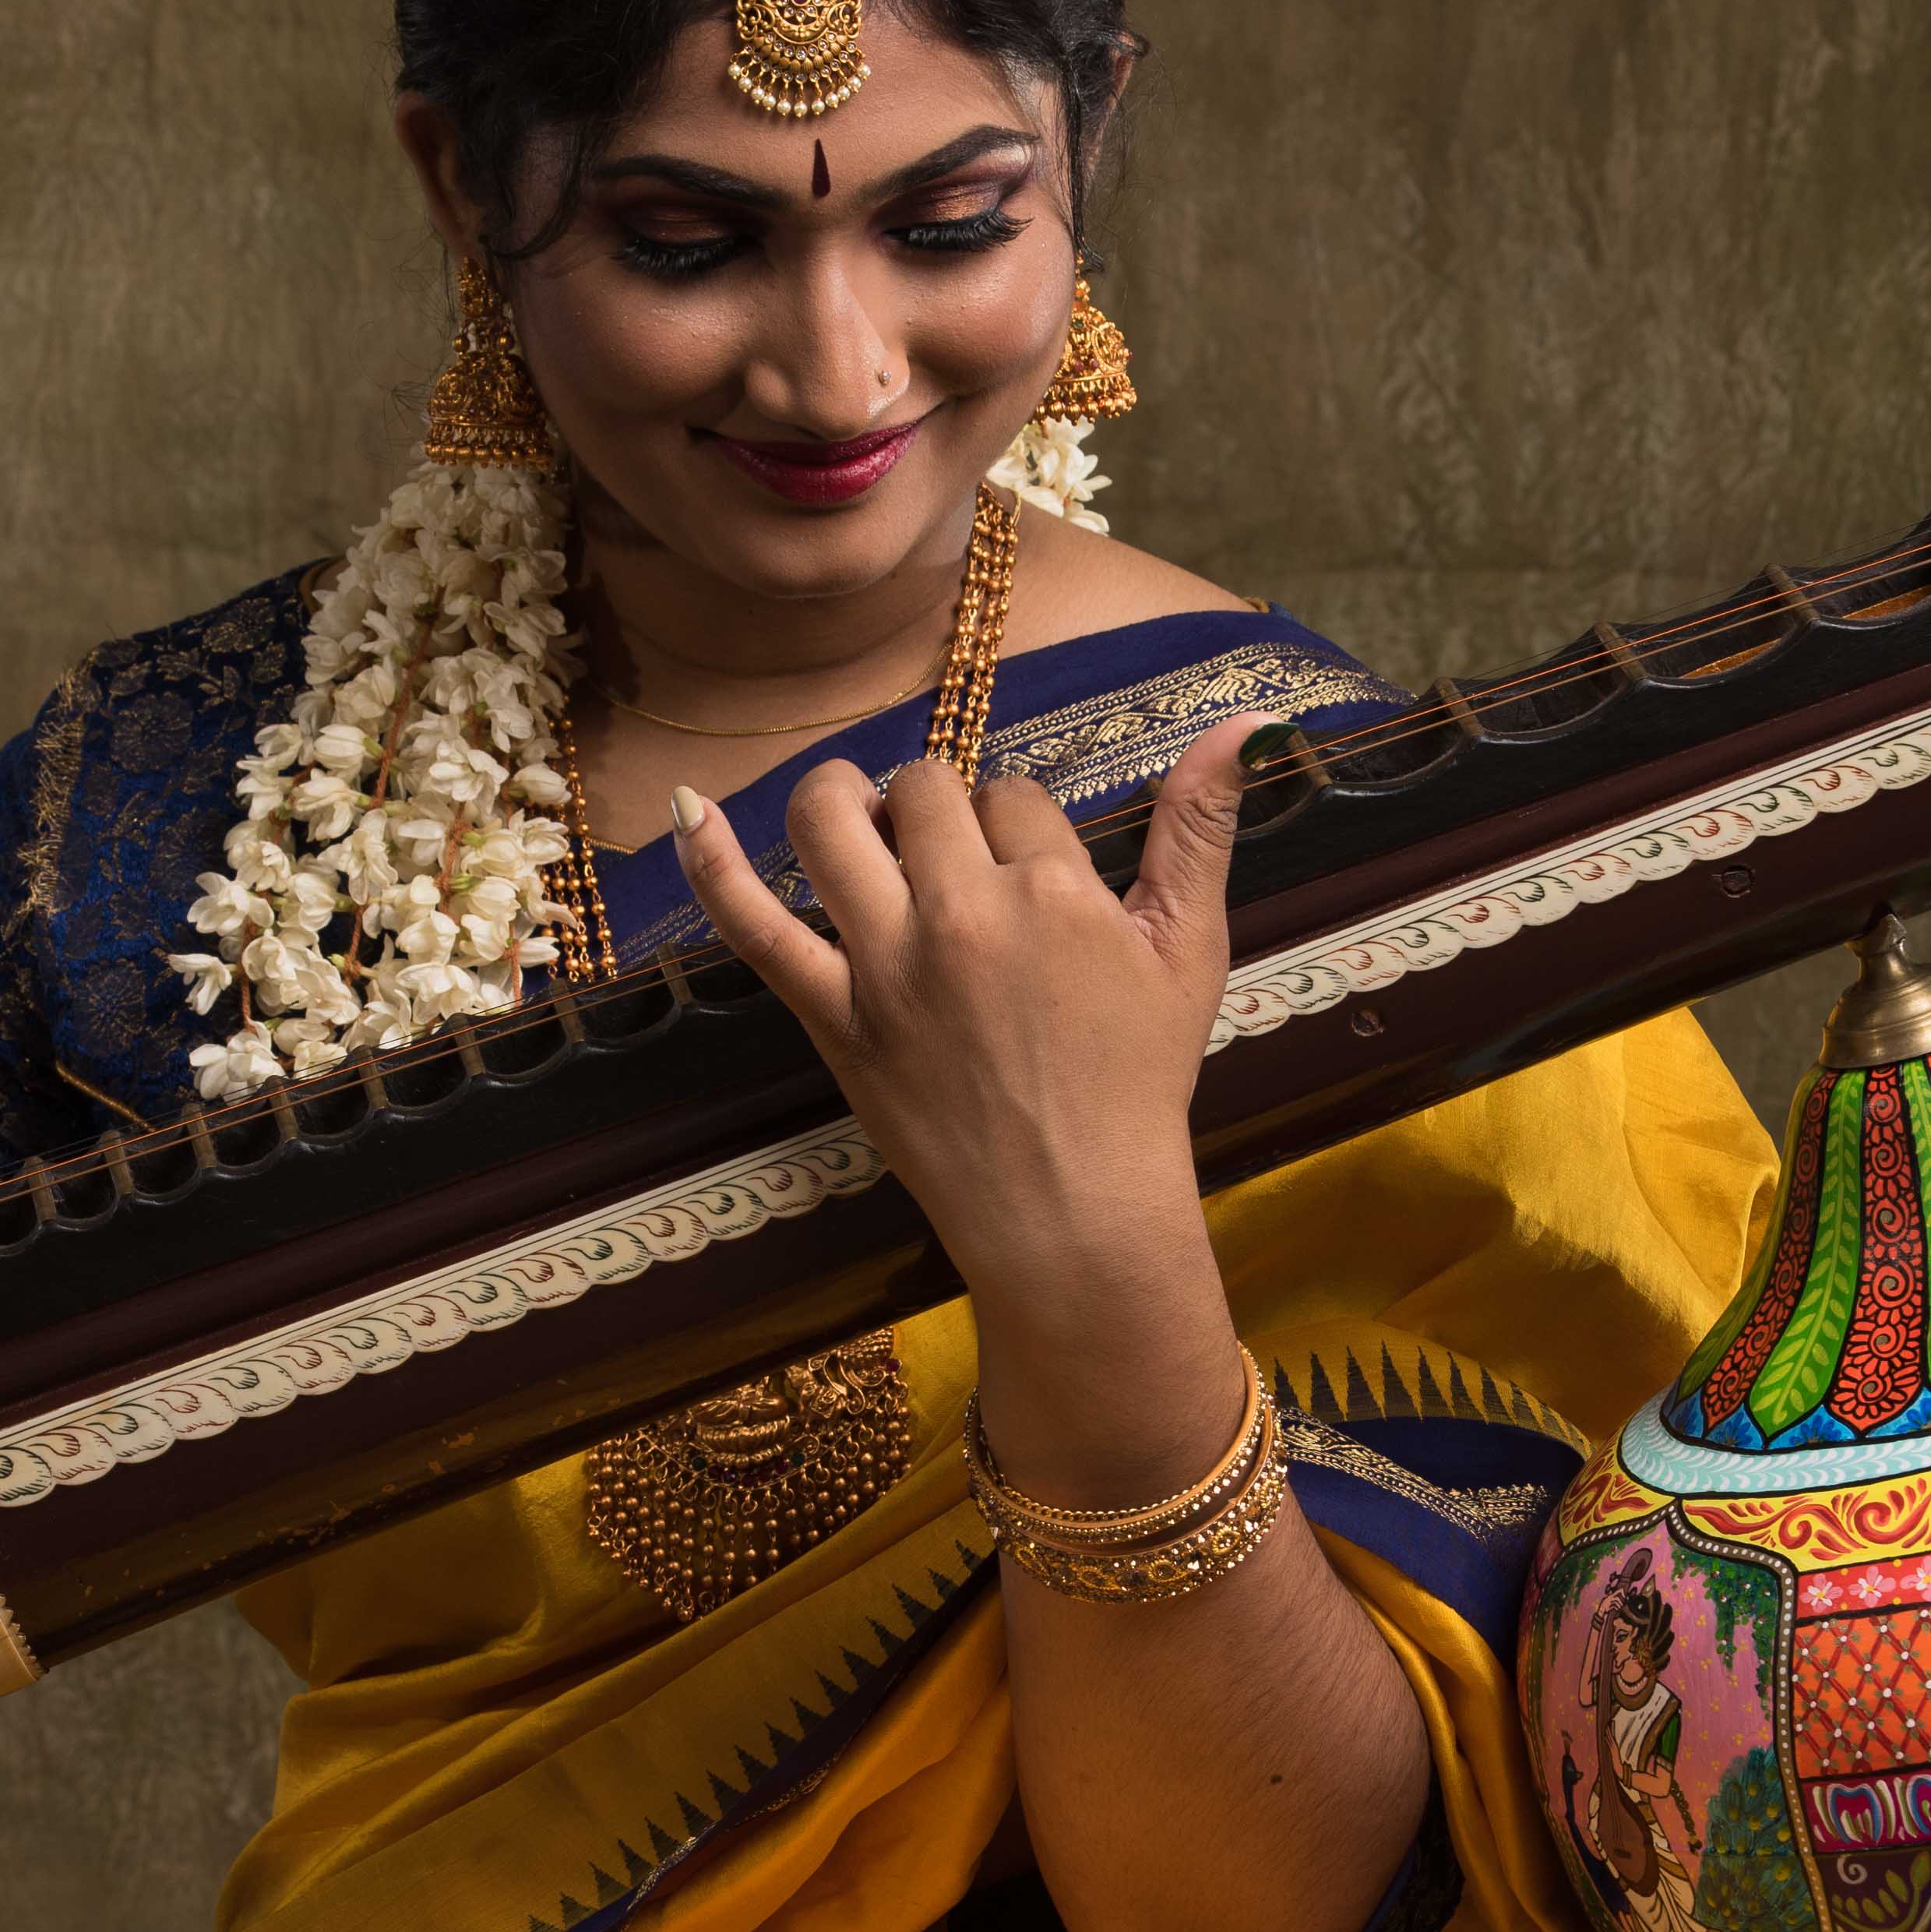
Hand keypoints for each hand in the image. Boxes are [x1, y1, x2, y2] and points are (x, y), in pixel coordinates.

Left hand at [674, 720, 1263, 1503]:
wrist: (1075, 1213)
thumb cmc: (1139, 1087)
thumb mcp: (1189, 952)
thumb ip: (1201, 830)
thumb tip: (1242, 719)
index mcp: (1052, 889)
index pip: (1012, 793)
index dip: (1016, 822)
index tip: (1027, 873)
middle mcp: (962, 912)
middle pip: (926, 790)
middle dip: (937, 805)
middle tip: (952, 855)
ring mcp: (887, 964)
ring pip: (833, 822)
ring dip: (838, 794)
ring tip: (856, 807)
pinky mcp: (833, 1016)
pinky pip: (755, 925)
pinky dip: (715, 865)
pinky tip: (688, 813)